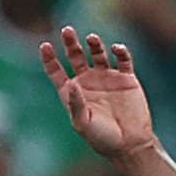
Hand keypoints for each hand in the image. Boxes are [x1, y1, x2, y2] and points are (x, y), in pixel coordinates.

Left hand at [42, 26, 160, 162]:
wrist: (130, 144)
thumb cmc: (102, 138)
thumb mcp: (83, 124)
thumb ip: (76, 104)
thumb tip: (72, 84)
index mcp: (72, 92)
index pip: (56, 70)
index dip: (49, 58)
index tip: (45, 45)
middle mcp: (88, 81)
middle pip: (76, 55)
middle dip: (70, 42)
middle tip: (67, 30)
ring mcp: (107, 77)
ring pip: (98, 53)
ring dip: (94, 44)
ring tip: (92, 38)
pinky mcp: (127, 78)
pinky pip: (123, 59)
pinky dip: (120, 51)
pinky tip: (116, 48)